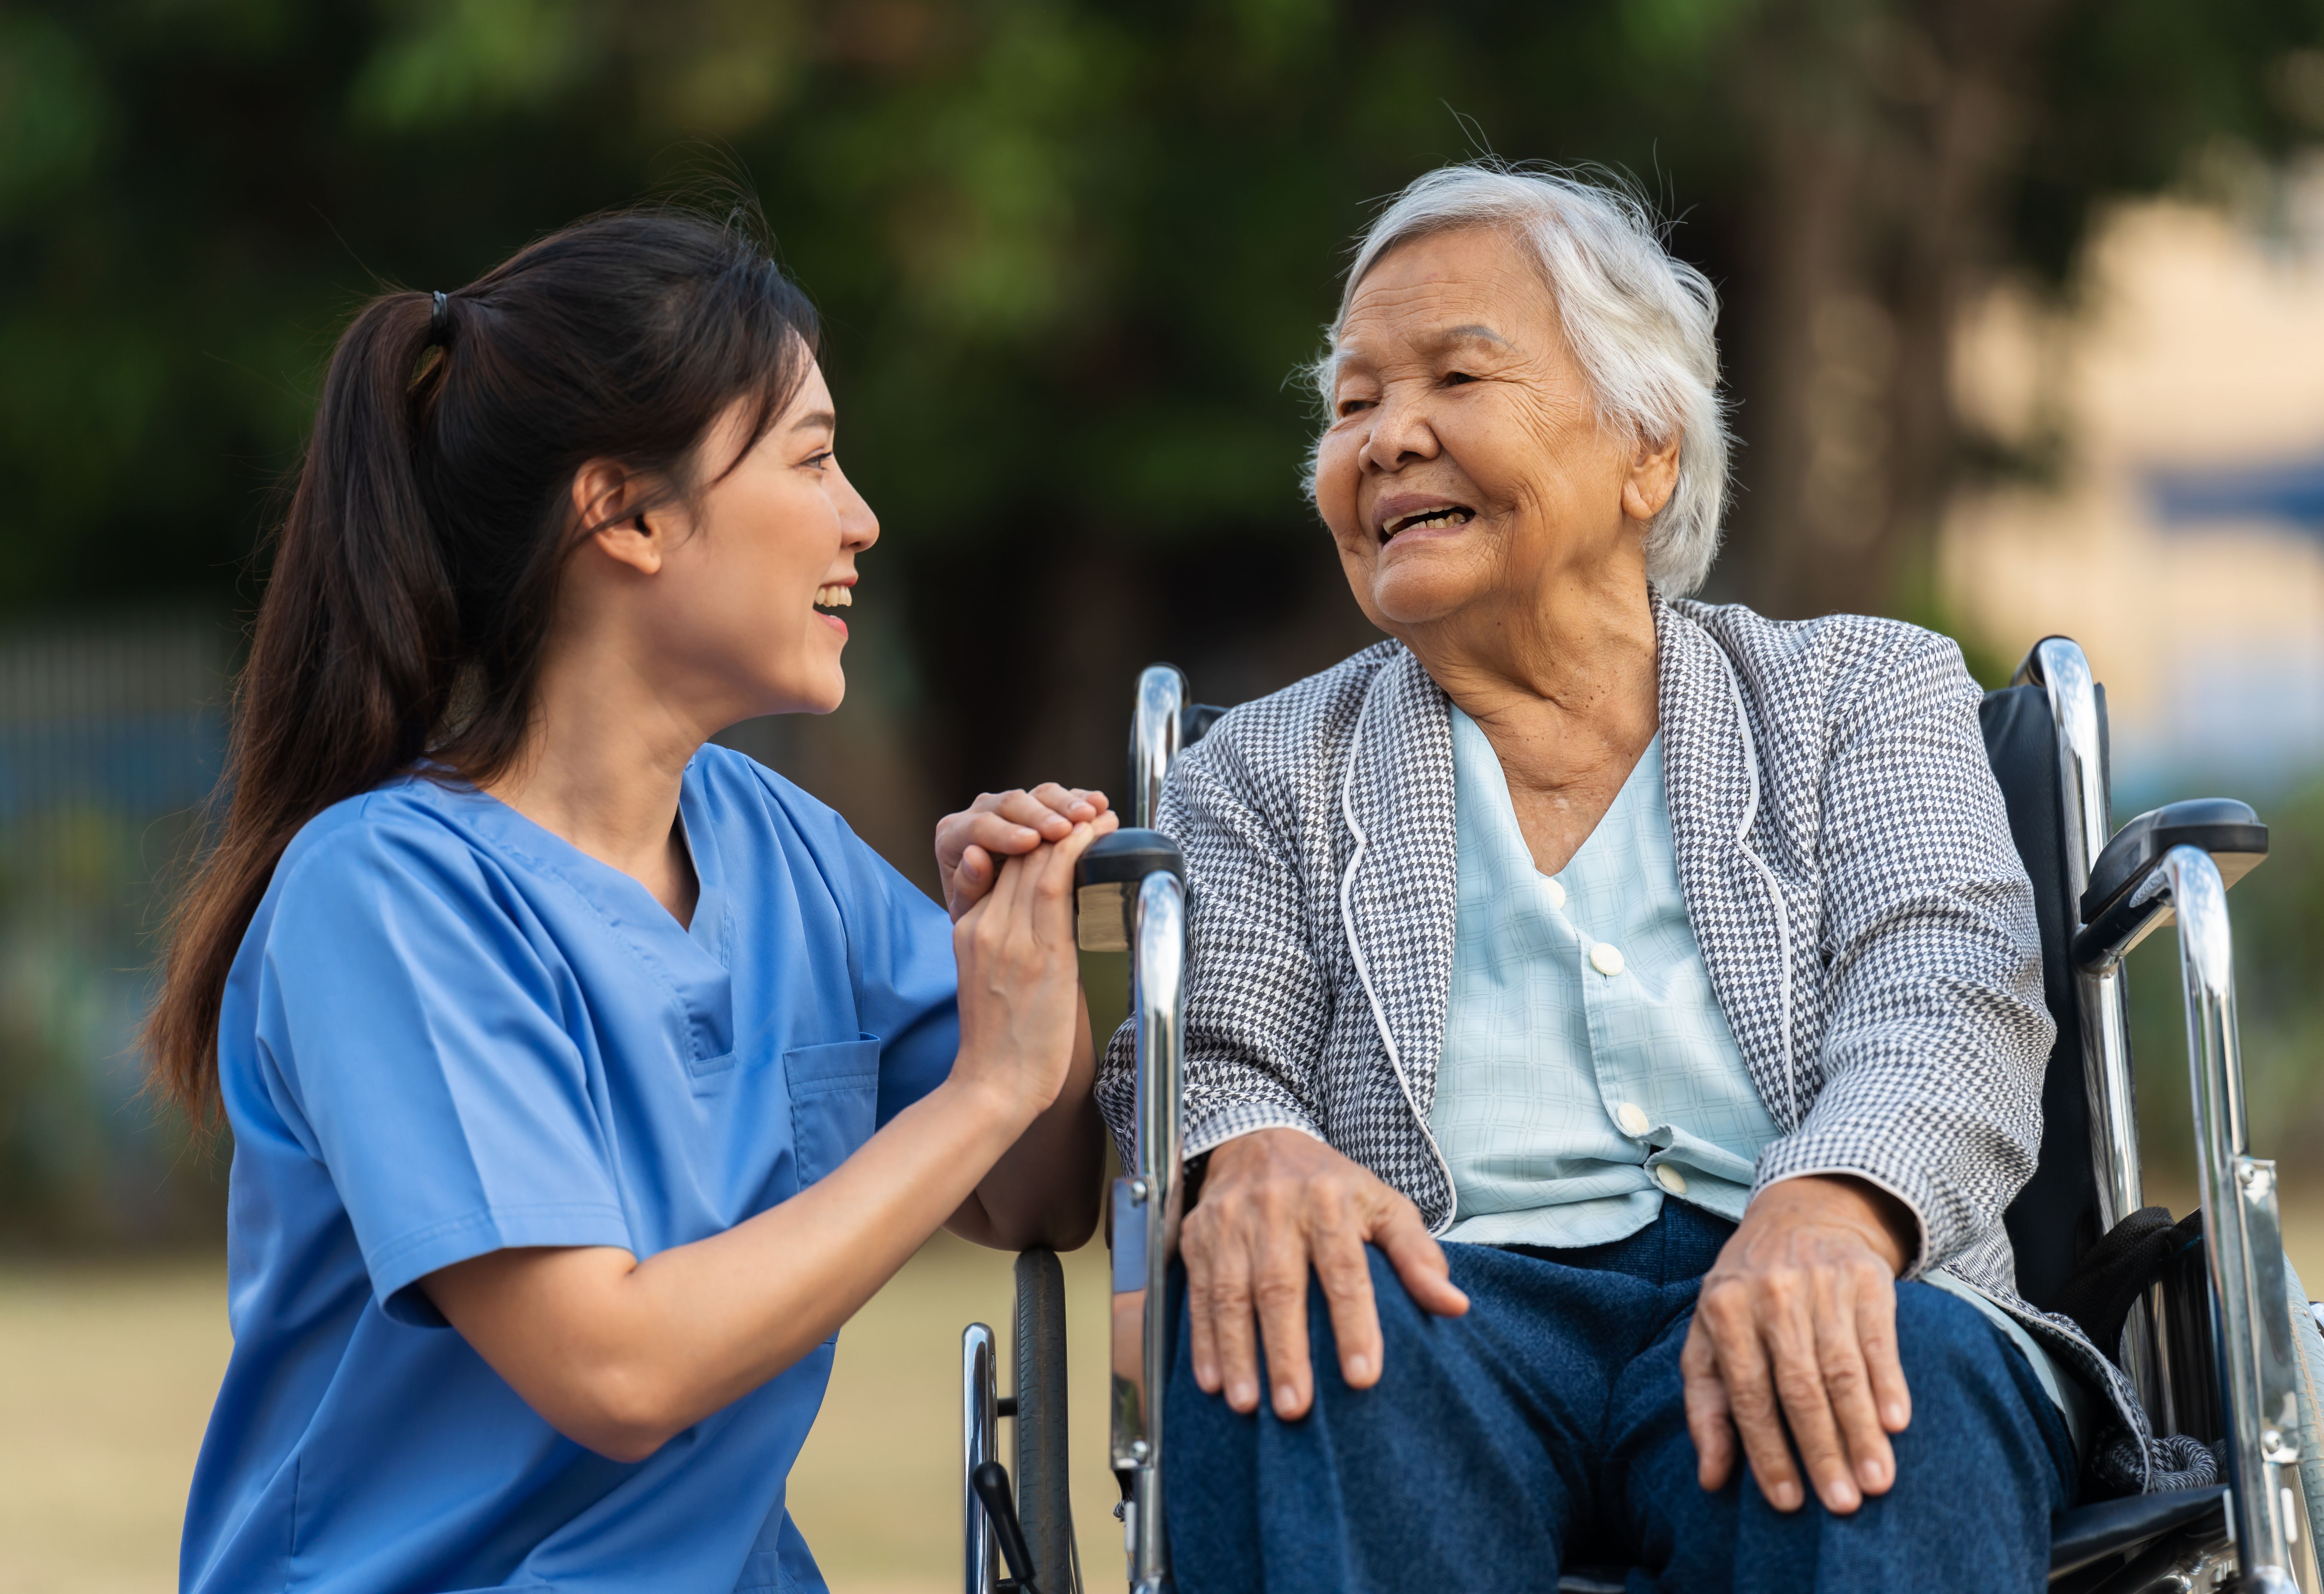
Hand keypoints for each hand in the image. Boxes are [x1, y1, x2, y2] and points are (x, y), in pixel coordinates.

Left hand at [935, 785, 1111, 920]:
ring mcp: (1013, 806)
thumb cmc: (978, 914)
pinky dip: (1081, 799)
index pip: (978, 827)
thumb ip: (967, 885)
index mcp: (954, 834)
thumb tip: (974, 855)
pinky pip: (1061, 797)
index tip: (1030, 842)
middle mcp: (982, 812)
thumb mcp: (968, 910)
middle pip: (1011, 803)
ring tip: (1089, 815)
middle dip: (1040, 815)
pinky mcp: (1040, 806)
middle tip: (1064, 829)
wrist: (997, 914)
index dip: (1005, 832)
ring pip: (1039, 794)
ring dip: (1067, 803)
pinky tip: (1100, 805)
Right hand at [949, 814, 1115, 1118]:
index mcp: (969, 929)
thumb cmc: (1002, 1042)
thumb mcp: (991, 978)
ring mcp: (1009, 937)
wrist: (993, 1085)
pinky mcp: (1040, 953)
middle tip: (1092, 808)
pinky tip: (1100, 836)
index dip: (1036, 838)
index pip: (1002, 866)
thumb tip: (1048, 919)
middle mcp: (985, 925)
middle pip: (1019, 855)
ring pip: (1038, 860)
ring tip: (1103, 814)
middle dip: (1058, 826)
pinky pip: (1056, 883)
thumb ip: (1010, 941)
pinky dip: (1080, 851)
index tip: (1067, 826)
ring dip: (1076, 829)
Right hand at [1181, 1128, 1468, 1420]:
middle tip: (1296, 1408)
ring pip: (1230, 1294)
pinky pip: (1197, 1291)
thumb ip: (1418, 1255)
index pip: (1344, 1270)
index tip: (1362, 1379)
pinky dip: (1202, 1340)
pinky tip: (1211, 1382)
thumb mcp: (1384, 1206)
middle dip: (1286, 1351)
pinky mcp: (1198, 1234)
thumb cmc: (1333, 1186)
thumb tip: (1455, 1306)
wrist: (1260, 1140)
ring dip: (1238, 1353)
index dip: (1354, 1325)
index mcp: (1330, 1200)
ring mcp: (1231, 1221)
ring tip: (1249, 1405)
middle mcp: (1276, 1207)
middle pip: (1280, 1287)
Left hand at [1682, 1174, 1916, 1514]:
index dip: (1766, 1452)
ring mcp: (1819, 1282)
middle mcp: (1771, 1294)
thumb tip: (1710, 1479)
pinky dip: (1889, 1383)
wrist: (1797, 1217)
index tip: (1787, 1503)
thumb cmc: (1745, 1295)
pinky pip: (1878, 1339)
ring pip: (1842, 1370)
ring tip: (1877, 1482)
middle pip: (1799, 1387)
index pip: (1747, 1394)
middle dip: (1821, 1450)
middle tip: (1842, 1505)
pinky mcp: (1864, 1277)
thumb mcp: (1708, 1338)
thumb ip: (1706, 1406)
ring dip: (1861, 1431)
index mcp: (1724, 1310)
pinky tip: (1897, 1423)